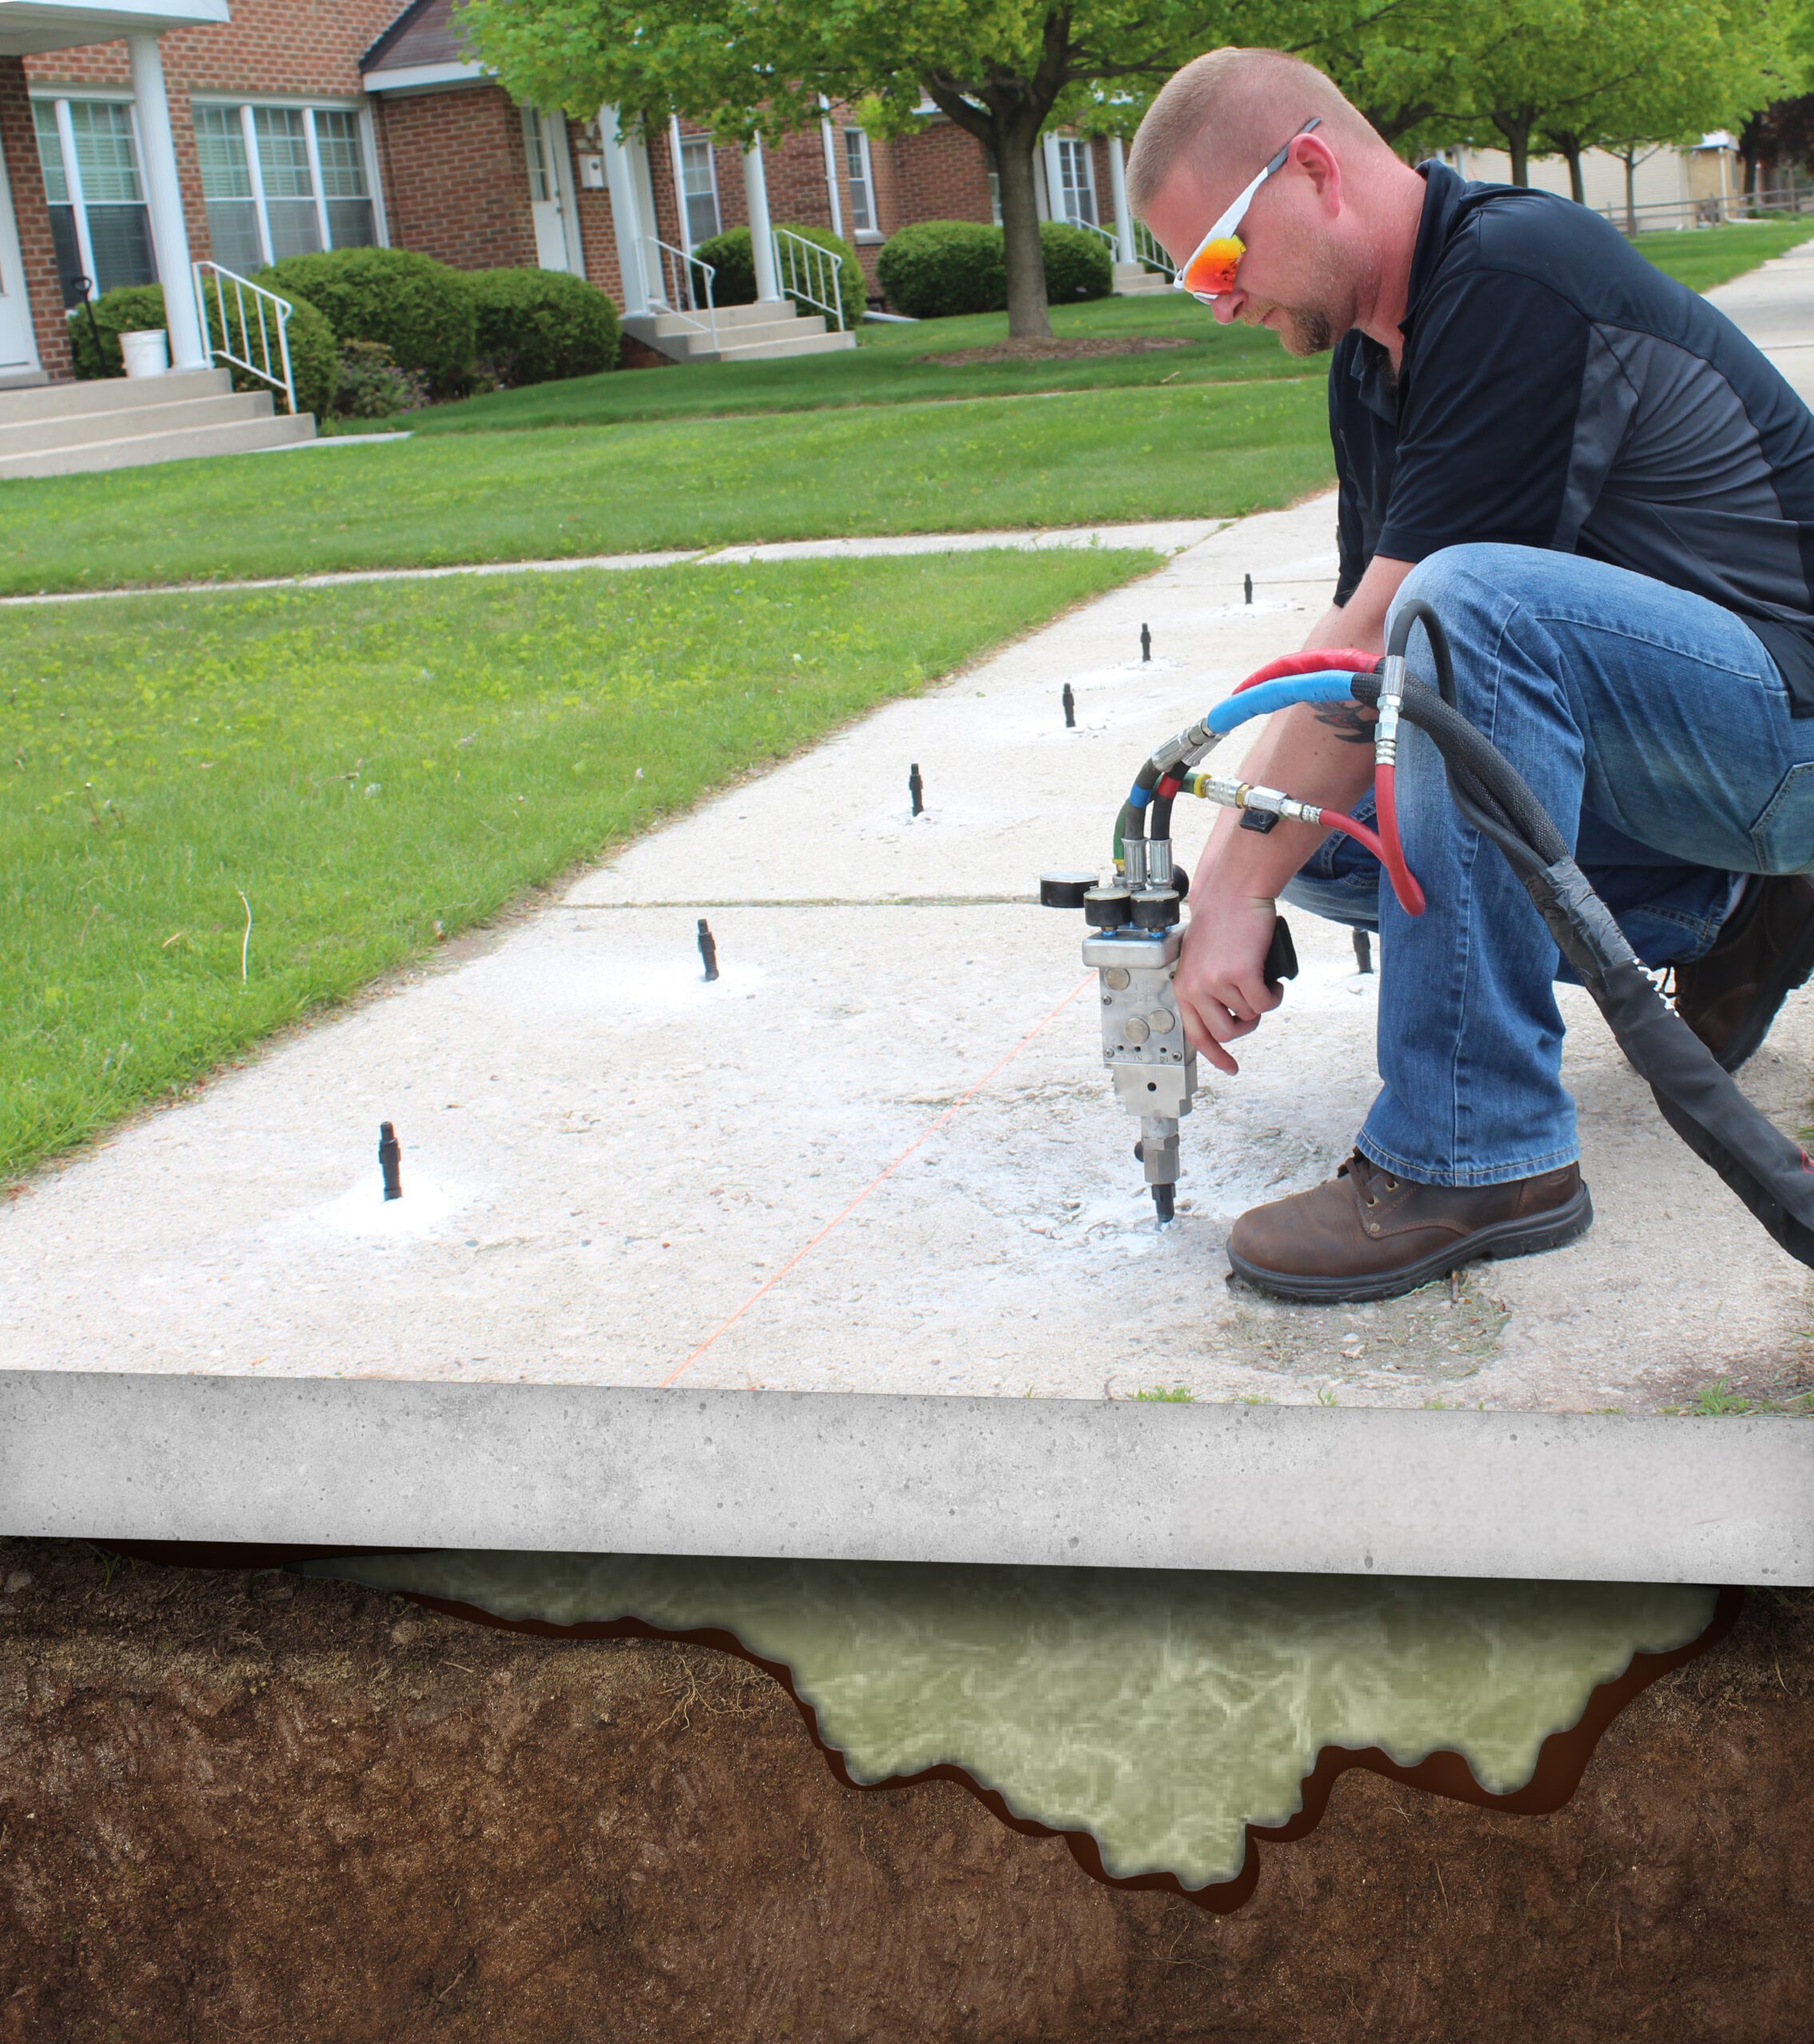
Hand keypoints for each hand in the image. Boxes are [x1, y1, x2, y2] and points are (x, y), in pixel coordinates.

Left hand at [1174, 888, 1286, 1075]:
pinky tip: (1272, 981)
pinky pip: (1265, 1003)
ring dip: (1261, 1002)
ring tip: (1262, 981)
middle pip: (1225, 1033)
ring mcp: (1218, 982)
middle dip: (1245, 1025)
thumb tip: (1227, 1016)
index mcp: (1184, 986)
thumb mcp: (1201, 959)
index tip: (1229, 1067)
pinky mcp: (1241, 974)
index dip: (1214, 1055)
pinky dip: (1274, 994)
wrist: (1232, 892)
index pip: (1196, 1034)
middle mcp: (1196, 988)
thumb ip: (1206, 987)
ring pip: (1249, 1017)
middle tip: (1254, 1006)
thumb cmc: (1221, 921)